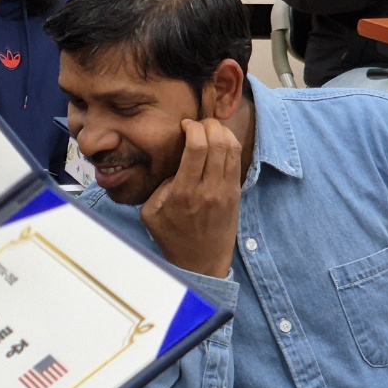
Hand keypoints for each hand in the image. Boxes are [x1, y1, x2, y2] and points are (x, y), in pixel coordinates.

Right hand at [140, 118, 240, 278]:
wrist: (201, 262)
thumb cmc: (172, 237)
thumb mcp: (150, 213)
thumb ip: (160, 187)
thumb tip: (175, 167)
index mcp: (183, 192)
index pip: (196, 148)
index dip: (193, 128)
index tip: (184, 125)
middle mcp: (208, 189)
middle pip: (217, 142)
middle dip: (208, 124)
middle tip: (198, 124)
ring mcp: (225, 191)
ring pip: (231, 148)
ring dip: (222, 132)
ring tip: (210, 129)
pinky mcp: (235, 193)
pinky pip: (237, 160)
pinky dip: (231, 144)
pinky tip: (220, 142)